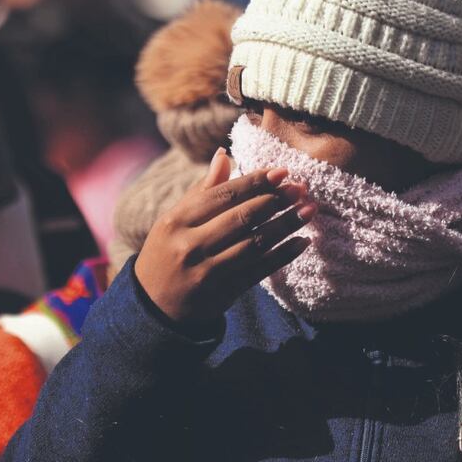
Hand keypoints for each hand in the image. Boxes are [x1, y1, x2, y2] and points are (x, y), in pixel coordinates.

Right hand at [134, 148, 315, 326]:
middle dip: (275, 200)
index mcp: (176, 221)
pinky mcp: (222, 293)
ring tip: (308, 210)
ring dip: (286, 225)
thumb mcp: (174, 220)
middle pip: (241, 218)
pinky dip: (283, 255)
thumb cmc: (166, 252)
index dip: (255, 182)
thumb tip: (224, 154)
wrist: (153, 306)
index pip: (223, 195)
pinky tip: (302, 242)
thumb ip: (202, 190)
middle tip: (301, 188)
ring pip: (255, 243)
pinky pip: (259, 271)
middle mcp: (190, 245)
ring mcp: (207, 272)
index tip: (282, 171)